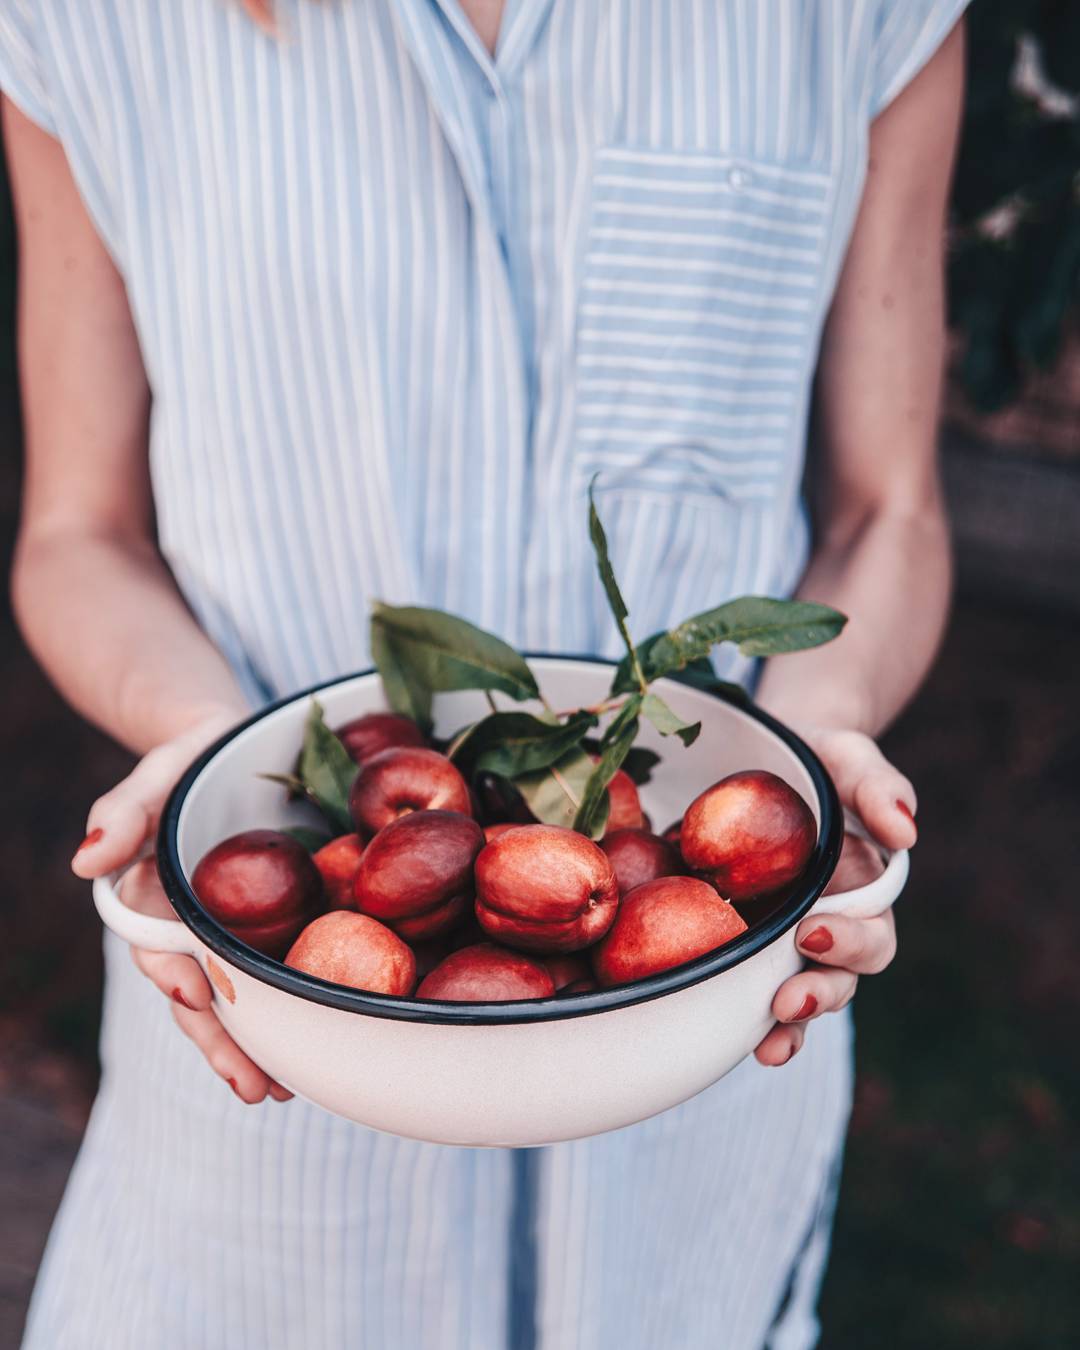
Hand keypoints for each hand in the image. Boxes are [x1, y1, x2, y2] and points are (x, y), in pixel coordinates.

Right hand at [71, 711, 293, 1103]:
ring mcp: (226, 935)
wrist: (226, 750)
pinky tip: (310, 1045)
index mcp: (152, 902)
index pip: (156, 951)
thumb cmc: (185, 762)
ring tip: (281, 1088)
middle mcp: (186, 929)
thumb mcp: (154, 774)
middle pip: (198, 997)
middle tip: (253, 1086)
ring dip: (255, 1047)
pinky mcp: (265, 931)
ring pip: (234, 1003)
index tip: (197, 994)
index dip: (173, 976)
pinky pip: (272, 979)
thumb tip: (85, 860)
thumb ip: (120, 813)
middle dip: (221, 1043)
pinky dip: (287, 1014)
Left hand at [753, 727, 916, 1066]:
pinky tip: (718, 1031)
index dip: (852, 944)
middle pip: (837, 979)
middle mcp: (829, 925)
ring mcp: (783, 937)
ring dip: (786, 1026)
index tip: (814, 932)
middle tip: (786, 1001)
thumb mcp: (848, 757)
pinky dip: (740, 1016)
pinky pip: (744, 984)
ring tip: (767, 1046)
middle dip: (817, 995)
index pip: (873, 935)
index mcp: (862, 893)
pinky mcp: (742, 937)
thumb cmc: (816, 754)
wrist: (764, 752)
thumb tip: (905, 828)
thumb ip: (878, 785)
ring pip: (796, 995)